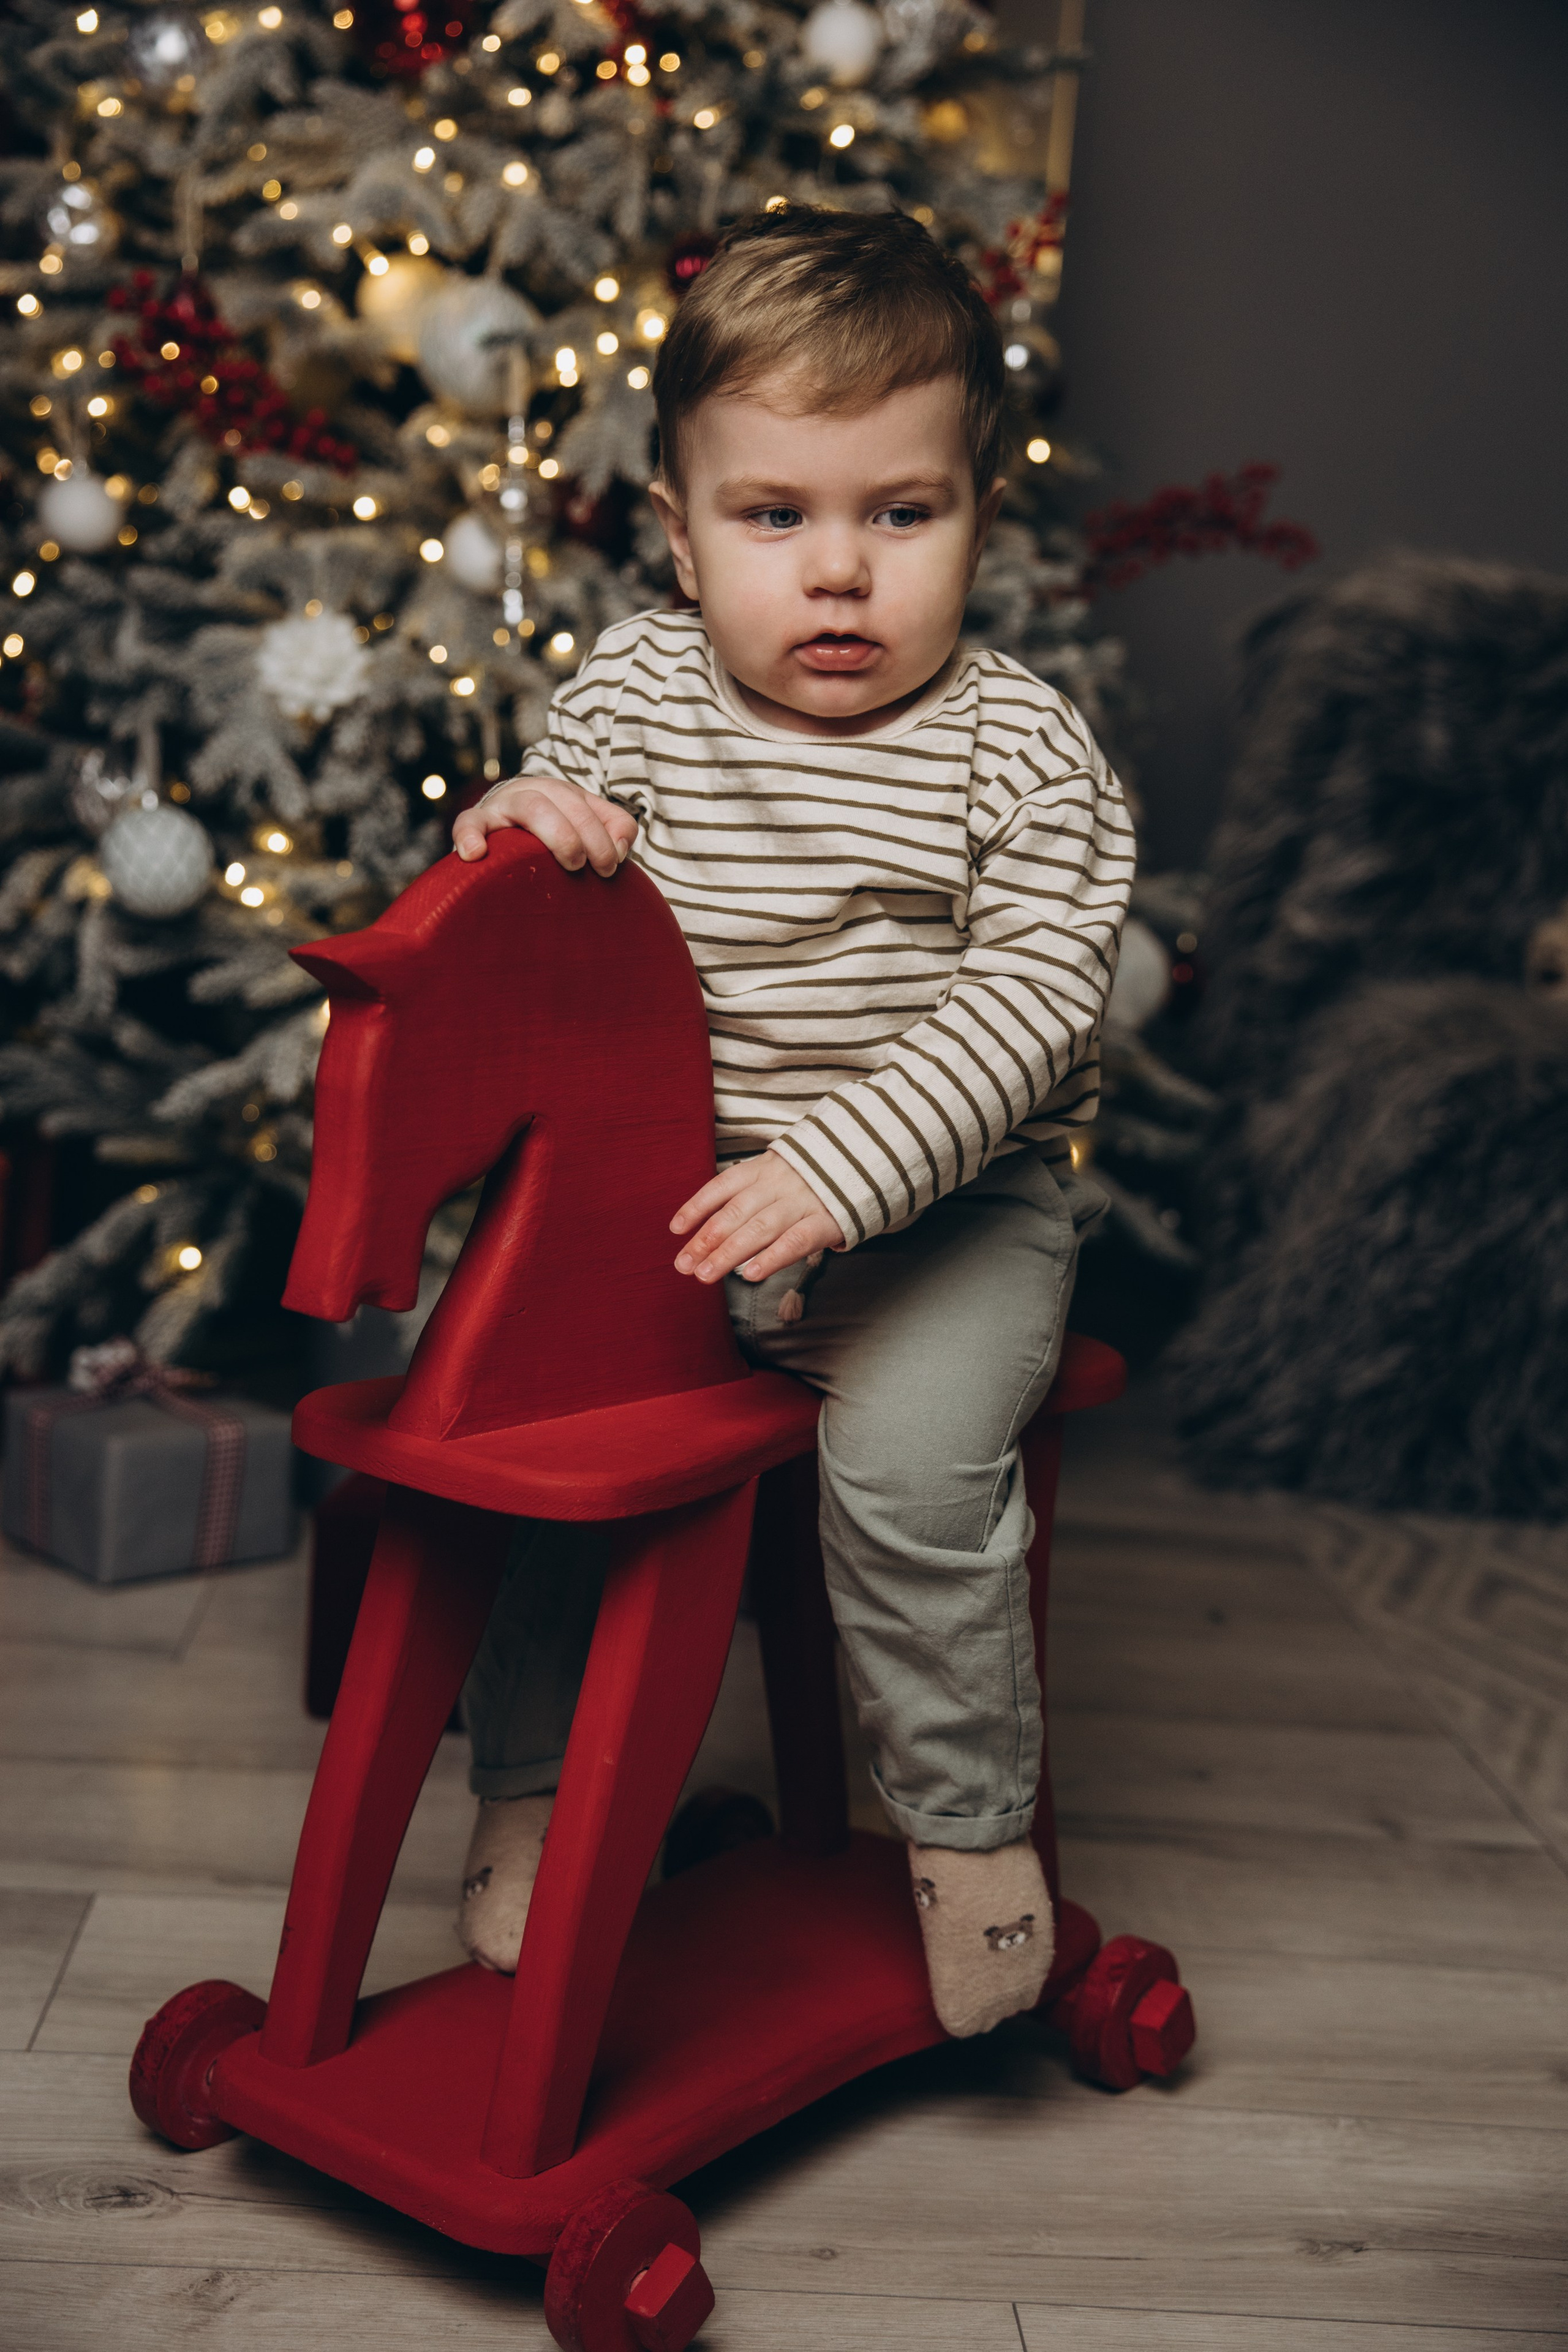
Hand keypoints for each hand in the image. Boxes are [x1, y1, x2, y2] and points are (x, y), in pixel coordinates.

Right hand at [452, 773, 637, 877]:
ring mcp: (502, 805)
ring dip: (558, 835)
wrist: (498, 830)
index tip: (610, 868)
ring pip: (532, 807)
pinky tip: (475, 854)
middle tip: (591, 869)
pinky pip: (468, 822)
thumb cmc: (548, 837)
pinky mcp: (475, 821)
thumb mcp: (584, 826)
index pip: (590, 808)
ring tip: (570, 863)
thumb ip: (613, 829)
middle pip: (565, 803)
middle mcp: (532, 792)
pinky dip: (469, 835)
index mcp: (560, 794)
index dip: (605, 837)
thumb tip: (620, 850)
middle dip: (587, 838)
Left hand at [671, 1150, 842, 1283]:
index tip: (676, 1229)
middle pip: (735, 1213)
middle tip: (683, 1264)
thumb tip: (706, 1227)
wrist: (864, 1162)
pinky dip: (772, 1257)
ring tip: (705, 1275)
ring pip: (759, 1229)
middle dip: (705, 1240)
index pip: (721, 1187)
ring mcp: (802, 1202)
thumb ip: (747, 1194)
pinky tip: (751, 1274)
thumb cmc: (809, 1178)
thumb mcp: (775, 1173)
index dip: (697, 1206)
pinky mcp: (826, 1221)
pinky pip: (795, 1241)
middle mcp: (778, 1184)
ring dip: (729, 1254)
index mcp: (762, 1169)